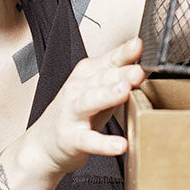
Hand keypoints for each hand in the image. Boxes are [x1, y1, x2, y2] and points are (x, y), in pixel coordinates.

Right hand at [28, 36, 146, 179]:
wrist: (43, 144)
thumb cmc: (76, 115)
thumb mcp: (97, 92)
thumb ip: (119, 79)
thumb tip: (146, 68)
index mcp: (86, 75)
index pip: (109, 60)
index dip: (124, 53)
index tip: (139, 45)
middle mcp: (77, 90)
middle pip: (102, 78)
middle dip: (120, 73)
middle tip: (139, 70)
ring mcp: (72, 113)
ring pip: (90, 101)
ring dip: (108, 95)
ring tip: (125, 91)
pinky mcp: (71, 139)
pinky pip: (89, 140)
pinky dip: (104, 144)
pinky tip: (120, 145)